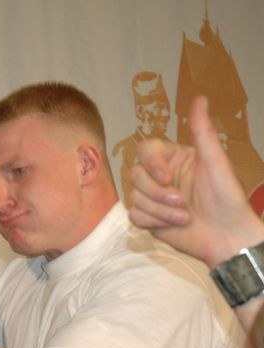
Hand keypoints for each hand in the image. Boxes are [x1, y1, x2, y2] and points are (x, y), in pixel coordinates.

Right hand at [128, 95, 263, 266]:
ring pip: (134, 197)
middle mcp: (159, 176)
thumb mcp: (216, 162)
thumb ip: (203, 131)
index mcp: (173, 159)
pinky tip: (173, 225)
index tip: (168, 178)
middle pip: (135, 175)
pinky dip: (153, 222)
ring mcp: (152, 198)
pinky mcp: (148, 219)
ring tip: (185, 217)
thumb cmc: (226, 198)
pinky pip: (133, 216)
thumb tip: (200, 98)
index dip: (152, 164)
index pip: (145, 150)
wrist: (227, 237)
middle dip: (158, 193)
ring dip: (160, 211)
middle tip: (183, 202)